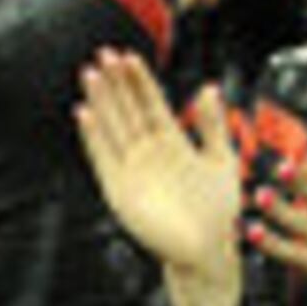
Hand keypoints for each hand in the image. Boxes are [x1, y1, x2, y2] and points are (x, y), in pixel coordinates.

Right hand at [70, 50, 242, 305]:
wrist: (208, 251)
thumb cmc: (218, 211)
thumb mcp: (221, 160)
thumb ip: (212, 125)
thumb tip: (208, 88)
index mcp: (172, 142)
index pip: (151, 103)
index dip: (140, 80)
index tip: (129, 56)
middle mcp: (148, 152)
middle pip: (127, 110)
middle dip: (115, 84)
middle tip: (102, 55)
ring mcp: (132, 169)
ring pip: (113, 128)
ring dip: (101, 102)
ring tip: (90, 75)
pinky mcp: (119, 190)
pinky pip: (103, 159)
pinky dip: (94, 137)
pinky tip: (85, 114)